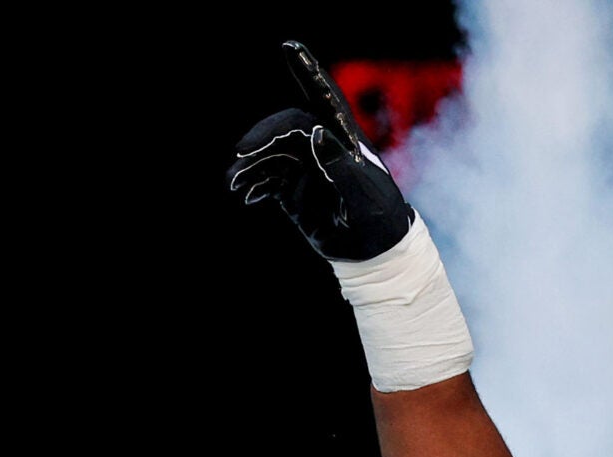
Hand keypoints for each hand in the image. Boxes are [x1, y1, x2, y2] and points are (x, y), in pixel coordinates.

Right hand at [227, 42, 414, 261]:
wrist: (376, 254)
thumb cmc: (378, 222)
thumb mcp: (364, 199)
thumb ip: (342, 167)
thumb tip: (316, 133)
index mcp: (345, 139)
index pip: (324, 98)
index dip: (307, 70)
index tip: (290, 46)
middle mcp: (324, 145)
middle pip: (287, 128)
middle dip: (262, 137)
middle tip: (241, 156)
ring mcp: (308, 165)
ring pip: (272, 153)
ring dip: (251, 165)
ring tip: (234, 184)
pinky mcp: (295, 187)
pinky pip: (268, 177)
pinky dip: (254, 183)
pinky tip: (246, 195)